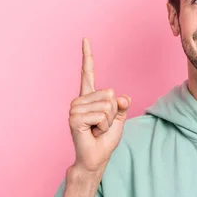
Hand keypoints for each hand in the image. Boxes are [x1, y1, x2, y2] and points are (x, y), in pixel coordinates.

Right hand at [68, 37, 130, 174]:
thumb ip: (121, 106)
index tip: (85, 39)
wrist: (96, 158)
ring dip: (108, 121)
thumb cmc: (105, 139)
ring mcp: (75, 109)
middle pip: (110, 94)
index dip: (87, 56)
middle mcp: (80, 100)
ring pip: (107, 105)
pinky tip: (93, 132)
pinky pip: (102, 115)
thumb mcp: (119, 119)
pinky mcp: (74, 119)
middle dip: (113, 112)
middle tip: (102, 125)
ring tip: (97, 129)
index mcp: (89, 97)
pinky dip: (103, 126)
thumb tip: (122, 97)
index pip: (88, 72)